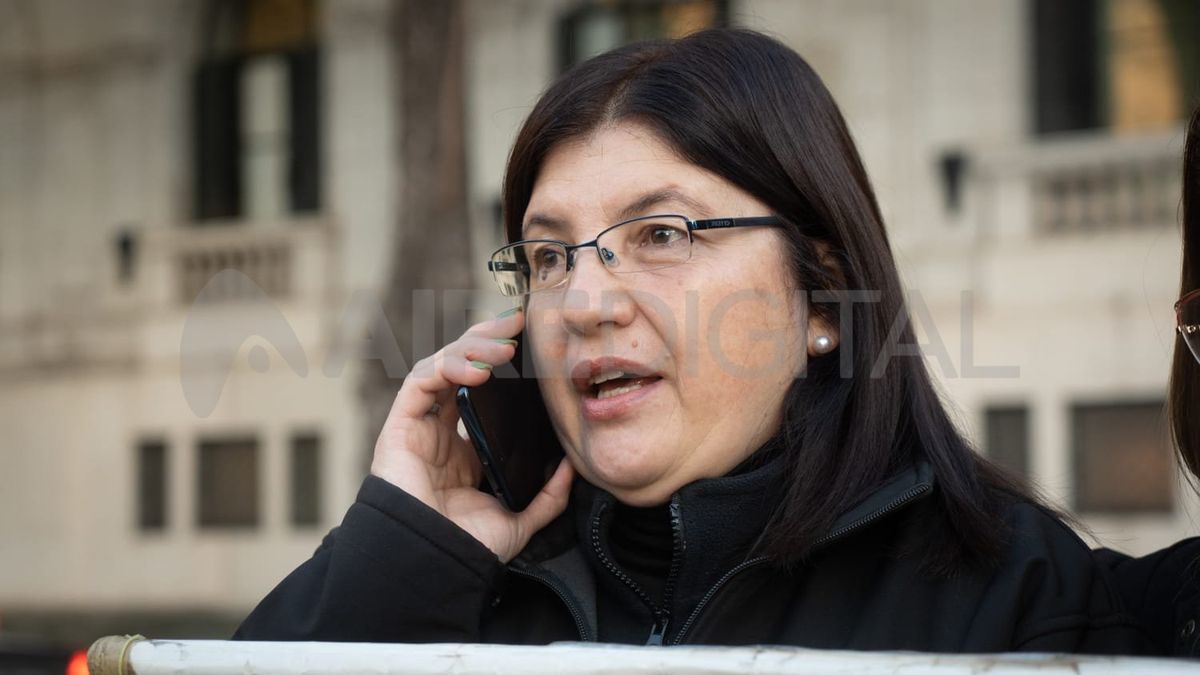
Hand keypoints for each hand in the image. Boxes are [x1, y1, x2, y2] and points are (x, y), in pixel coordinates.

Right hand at [369, 308, 574, 562]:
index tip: (531, 341)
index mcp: (466, 446)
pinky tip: (477, 369)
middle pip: (461, 365)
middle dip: (487, 337)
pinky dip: (447, 366)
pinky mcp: (400, 424)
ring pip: (441, 365)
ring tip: (504, 346)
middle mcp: (441, 429)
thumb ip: (547, 496)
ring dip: (471, 346)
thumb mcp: (520, 519)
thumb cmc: (467, 546)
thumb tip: (572, 466)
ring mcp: (419, 424)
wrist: (435, 562)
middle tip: (518, 321)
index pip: (483, 388)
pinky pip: (420, 381)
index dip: (502, 360)